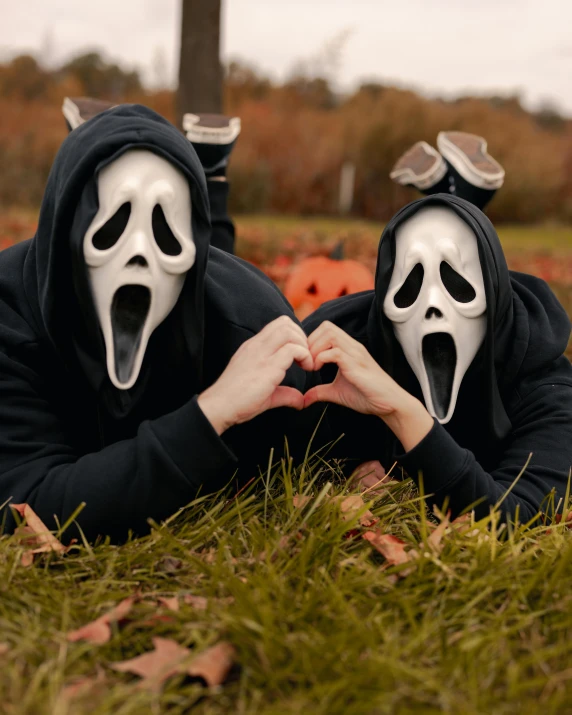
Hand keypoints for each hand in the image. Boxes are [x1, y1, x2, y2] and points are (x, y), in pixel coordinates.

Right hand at [198, 316, 312, 434]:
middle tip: (306, 357)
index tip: (300, 355)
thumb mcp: (266, 393)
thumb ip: (284, 393)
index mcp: (253, 347)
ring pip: (288, 331)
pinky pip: (292, 350)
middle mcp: (256, 346)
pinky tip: (306, 369)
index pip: (277, 325)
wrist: (219, 407)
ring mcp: (261, 354)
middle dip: (302, 336)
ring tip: (306, 363)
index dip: (294, 335)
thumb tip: (300, 401)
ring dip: (303, 345)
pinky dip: (305, 356)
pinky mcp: (267, 367)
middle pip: (284, 322)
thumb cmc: (237, 401)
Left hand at [304, 322, 406, 415]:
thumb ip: (320, 391)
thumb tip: (304, 399)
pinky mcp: (356, 364)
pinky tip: (317, 370)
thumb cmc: (367, 396)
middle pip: (326, 326)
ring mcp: (355, 354)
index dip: (311, 340)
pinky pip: (335, 352)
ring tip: (312, 366)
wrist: (390, 404)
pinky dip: (320, 358)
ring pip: (330, 334)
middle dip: (310, 342)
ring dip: (315, 348)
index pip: (326, 329)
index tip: (306, 359)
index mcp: (348, 348)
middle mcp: (352, 346)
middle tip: (306, 361)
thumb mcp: (337, 392)